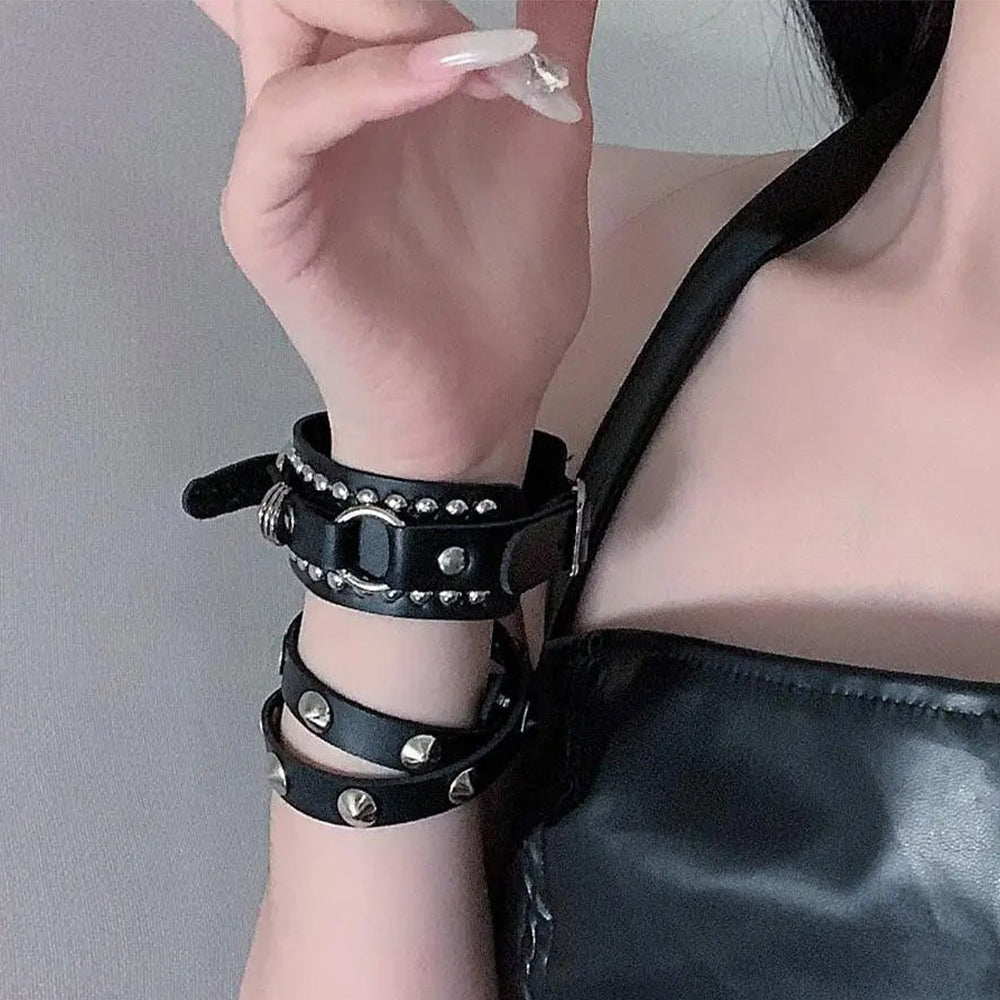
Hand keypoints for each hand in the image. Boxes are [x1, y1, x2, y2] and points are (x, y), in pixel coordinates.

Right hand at [193, 0, 598, 477]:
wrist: (479, 400)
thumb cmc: (503, 293)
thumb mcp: (545, 144)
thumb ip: (552, 45)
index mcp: (369, 83)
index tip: (496, 36)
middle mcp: (317, 108)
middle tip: (470, 39)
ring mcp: (285, 160)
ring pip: (277, 22)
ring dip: (379, 14)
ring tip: (469, 61)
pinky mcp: (268, 216)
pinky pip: (287, 121)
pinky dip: (361, 86)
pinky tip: (443, 79)